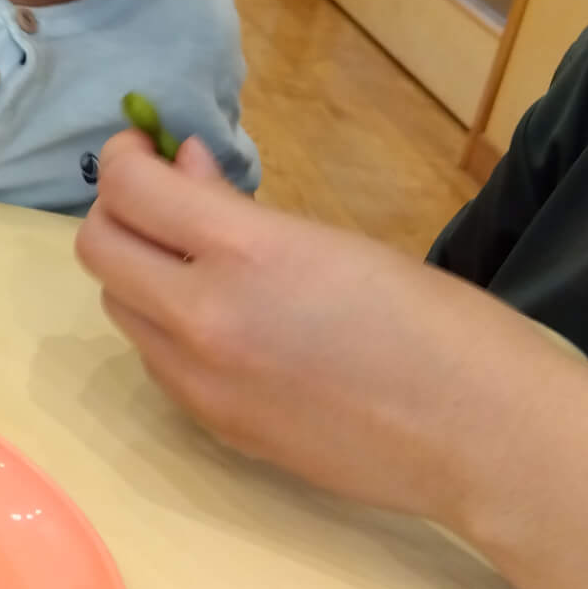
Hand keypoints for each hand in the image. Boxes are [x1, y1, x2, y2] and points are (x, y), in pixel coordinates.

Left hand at [75, 131, 567, 525]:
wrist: (488, 441)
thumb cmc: (439, 324)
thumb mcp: (335, 242)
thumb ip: (238, 208)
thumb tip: (183, 165)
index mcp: (244, 255)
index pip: (129, 190)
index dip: (123, 158)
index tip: (144, 147)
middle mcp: (202, 319)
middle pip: (99, 250)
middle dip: (117, 212)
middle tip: (158, 198)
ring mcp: (201, 383)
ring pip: (120, 307)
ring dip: (138, 272)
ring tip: (193, 258)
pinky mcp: (214, 428)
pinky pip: (156, 360)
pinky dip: (166, 327)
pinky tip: (219, 319)